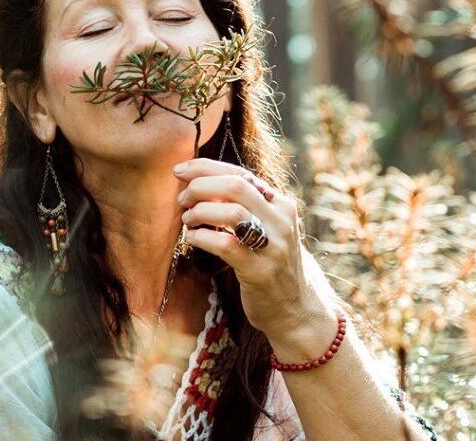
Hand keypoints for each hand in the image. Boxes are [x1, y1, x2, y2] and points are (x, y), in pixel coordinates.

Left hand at [174, 158, 326, 339]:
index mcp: (281, 204)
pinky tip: (192, 239)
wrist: (295, 308)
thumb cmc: (271, 264)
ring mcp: (273, 246)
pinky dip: (201, 237)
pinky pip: (225, 245)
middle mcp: (281, 220)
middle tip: (182, 198)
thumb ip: (247, 206)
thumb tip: (203, 183)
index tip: (180, 170)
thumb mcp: (269, 229)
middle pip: (235, 185)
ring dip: (199, 212)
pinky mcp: (259, 271)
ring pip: (231, 212)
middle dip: (200, 186)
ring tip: (187, 220)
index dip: (206, 168)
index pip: (241, 173)